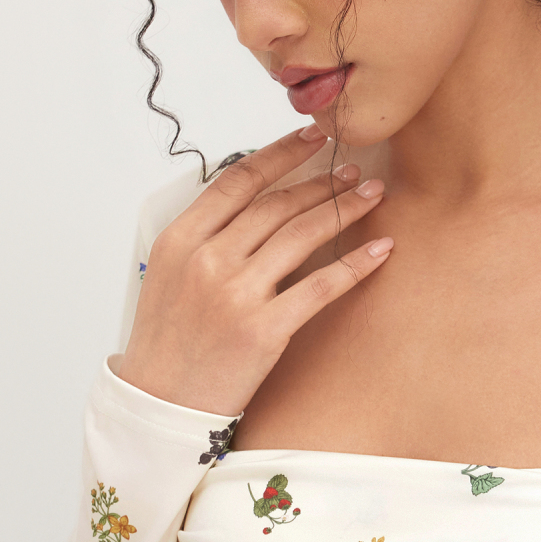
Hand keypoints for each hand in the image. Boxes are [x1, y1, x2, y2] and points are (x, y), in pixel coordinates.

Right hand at [115, 126, 390, 414]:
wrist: (160, 404)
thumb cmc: (167, 343)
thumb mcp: (168, 276)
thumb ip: (204, 237)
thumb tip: (250, 204)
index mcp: (180, 240)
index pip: (238, 180)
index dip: (279, 153)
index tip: (310, 137)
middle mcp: (208, 259)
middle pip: (276, 203)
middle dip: (320, 180)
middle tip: (352, 169)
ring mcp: (236, 293)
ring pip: (301, 234)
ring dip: (343, 208)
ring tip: (371, 194)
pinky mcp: (264, 329)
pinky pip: (321, 286)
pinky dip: (356, 264)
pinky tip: (380, 248)